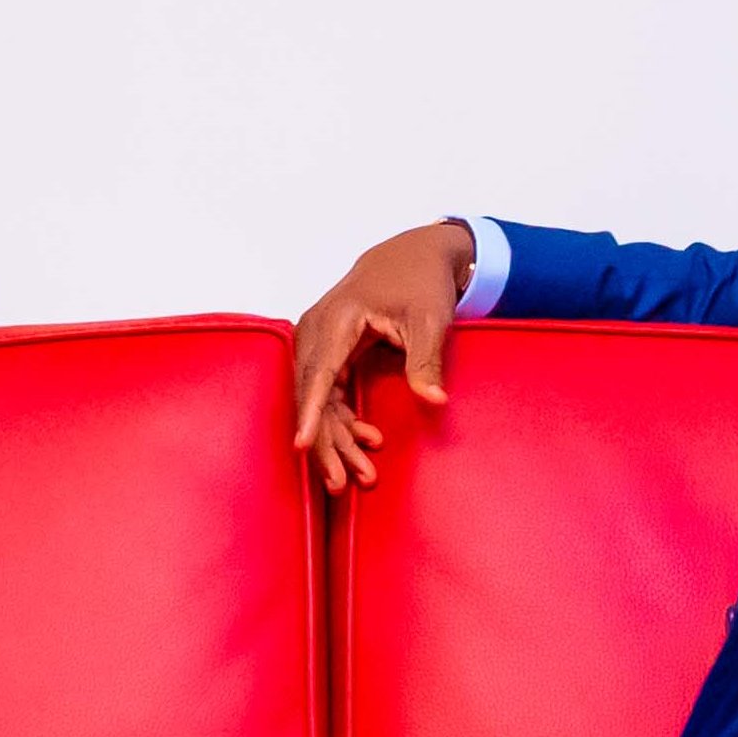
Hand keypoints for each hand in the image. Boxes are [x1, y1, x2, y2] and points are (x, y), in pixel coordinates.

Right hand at [289, 222, 476, 493]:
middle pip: (311, 394)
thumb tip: (434, 400)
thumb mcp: (431, 317)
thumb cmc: (420, 280)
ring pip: (316, 399)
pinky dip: (341, 420)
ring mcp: (318, 340)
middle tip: (342, 482)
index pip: (318, 373)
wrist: (413, 254)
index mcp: (337, 319)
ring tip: (357, 474)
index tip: (303, 445)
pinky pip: (326, 393)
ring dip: (334, 438)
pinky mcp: (327, 351)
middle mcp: (317, 330)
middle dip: (325, 441)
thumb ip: (426, 359)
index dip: (311, 412)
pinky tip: (365, 441)